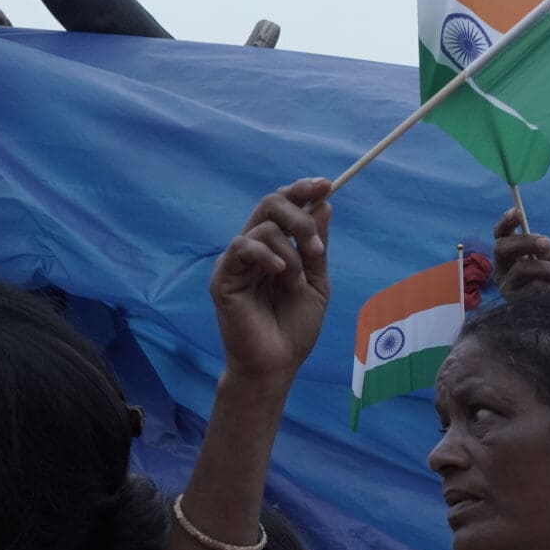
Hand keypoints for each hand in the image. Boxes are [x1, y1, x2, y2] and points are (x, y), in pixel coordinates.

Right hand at [211, 180, 332, 386]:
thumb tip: (324, 204)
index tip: (326, 184)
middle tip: (316, 247)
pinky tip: (280, 272)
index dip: (302, 190)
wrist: (277, 365)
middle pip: (271, 204)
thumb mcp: (317, 283)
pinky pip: (242, 246)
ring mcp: (237, 261)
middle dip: (300, 217)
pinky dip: (266, 254)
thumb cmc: (295, 328)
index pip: (284, 205)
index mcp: (276, 247)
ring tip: (297, 281)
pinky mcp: (223, 277)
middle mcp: (255, 248)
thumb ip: (318, 246)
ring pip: (262, 226)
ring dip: (291, 251)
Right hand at [491, 209, 549, 297]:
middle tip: (548, 243)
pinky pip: (533, 287)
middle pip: (502, 248)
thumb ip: (545, 248)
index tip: (518, 212)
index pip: (501, 235)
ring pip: (522, 268)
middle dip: (526, 242)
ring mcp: (506, 287)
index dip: (506, 222)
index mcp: (511, 255)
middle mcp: (503, 270)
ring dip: (549, 269)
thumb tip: (538, 243)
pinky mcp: (514, 303)